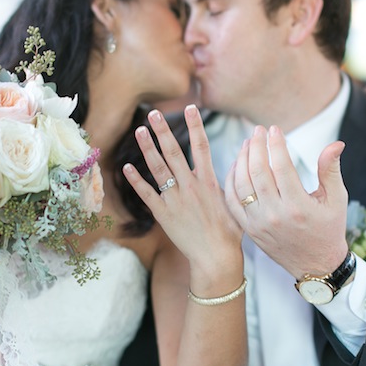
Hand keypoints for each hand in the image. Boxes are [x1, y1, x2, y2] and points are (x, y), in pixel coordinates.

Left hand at [122, 106, 242, 277]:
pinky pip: (147, 194)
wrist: (216, 257)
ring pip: (158, 168)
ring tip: (139, 131)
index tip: (190, 108)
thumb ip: (231, 180)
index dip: (195, 125)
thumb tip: (239, 162)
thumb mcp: (235, 201)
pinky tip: (126, 167)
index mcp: (209, 181)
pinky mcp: (163, 214)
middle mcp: (190, 186)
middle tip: (153, 113)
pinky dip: (136, 180)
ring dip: (147, 148)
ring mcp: (175, 199)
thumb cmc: (229, 232)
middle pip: (174, 151)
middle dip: (163, 130)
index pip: (202, 145)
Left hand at [226, 125, 348, 278]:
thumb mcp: (336, 200)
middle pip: (258, 173)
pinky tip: (236, 166)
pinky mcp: (250, 230)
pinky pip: (232, 202)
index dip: (276, 145)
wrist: (316, 265)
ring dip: (241, 160)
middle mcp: (276, 215)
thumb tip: (335, 143)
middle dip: (256, 147)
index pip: (281, 167)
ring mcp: (259, 223)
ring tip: (247, 144)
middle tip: (257, 131)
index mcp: (298, 206)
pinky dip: (231, 181)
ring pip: (241, 185)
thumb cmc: (328, 228)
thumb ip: (330, 170)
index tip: (274, 129)